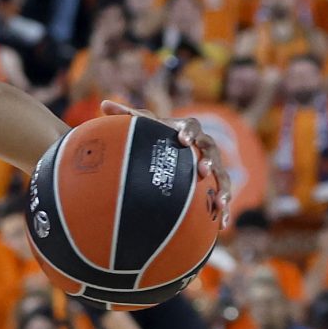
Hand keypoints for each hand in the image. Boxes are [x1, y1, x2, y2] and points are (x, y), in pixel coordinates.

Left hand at [100, 100, 231, 223]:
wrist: (171, 152)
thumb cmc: (154, 138)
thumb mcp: (141, 127)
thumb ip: (126, 116)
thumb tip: (103, 103)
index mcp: (186, 131)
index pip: (191, 126)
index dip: (189, 132)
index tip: (182, 139)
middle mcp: (203, 147)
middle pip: (212, 150)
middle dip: (210, 159)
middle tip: (203, 169)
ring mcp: (212, 166)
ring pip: (222, 176)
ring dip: (223, 188)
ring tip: (220, 203)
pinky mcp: (214, 185)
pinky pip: (222, 197)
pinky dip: (224, 210)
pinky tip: (222, 225)